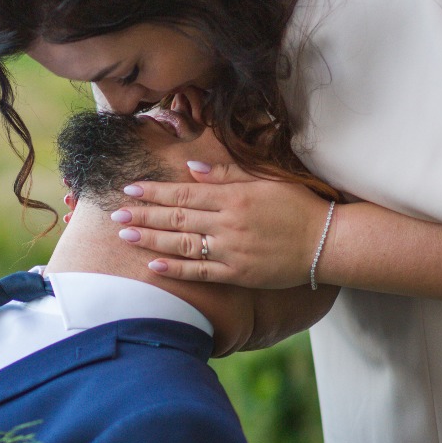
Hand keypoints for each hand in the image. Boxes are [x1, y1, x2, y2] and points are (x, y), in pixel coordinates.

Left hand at [113, 161, 335, 288]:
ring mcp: (232, 250)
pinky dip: (176, 269)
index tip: (130, 188)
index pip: (184, 191)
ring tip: (125, 236)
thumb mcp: (266, 180)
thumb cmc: (298, 207)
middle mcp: (228, 222)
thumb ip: (228, 174)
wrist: (326, 242)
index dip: (154, 190)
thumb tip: (192, 168)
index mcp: (234, 196)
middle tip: (115, 215)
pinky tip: (154, 265)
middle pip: (177, 217)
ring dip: (152, 239)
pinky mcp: (238, 274)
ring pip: (183, 244)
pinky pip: (201, 272)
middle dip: (144, 215)